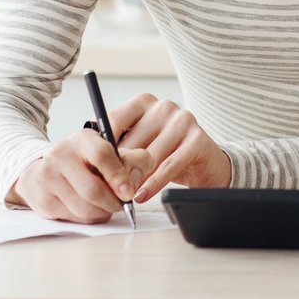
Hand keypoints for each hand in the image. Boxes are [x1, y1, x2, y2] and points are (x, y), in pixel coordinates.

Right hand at [8, 128, 154, 223]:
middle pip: (93, 190)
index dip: (119, 176)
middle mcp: (61, 155)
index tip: (129, 192)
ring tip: (106, 205)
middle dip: (113, 202)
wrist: (44, 169)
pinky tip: (90, 207)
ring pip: (84, 208)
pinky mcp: (43, 200)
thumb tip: (138, 178)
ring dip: (102, 212)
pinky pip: (74, 218)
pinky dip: (88, 218)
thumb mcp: (109, 152)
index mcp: (82, 140)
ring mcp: (48, 178)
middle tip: (121, 204)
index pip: (102, 156)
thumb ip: (132, 160)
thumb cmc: (84, 161)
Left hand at [108, 92, 232, 201]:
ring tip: (123, 196)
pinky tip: (142, 195)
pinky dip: (153, 184)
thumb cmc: (165, 152)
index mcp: (144, 102)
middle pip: (132, 142)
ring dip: (134, 179)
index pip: (114, 120)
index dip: (102, 147)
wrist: (206, 163)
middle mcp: (164, 107)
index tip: (92, 168)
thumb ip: (121, 147)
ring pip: (149, 156)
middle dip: (119, 169)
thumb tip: (96, 165)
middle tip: (107, 189)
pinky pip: (169, 166)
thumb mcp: (141, 144)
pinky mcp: (197, 139)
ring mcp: (183, 121)